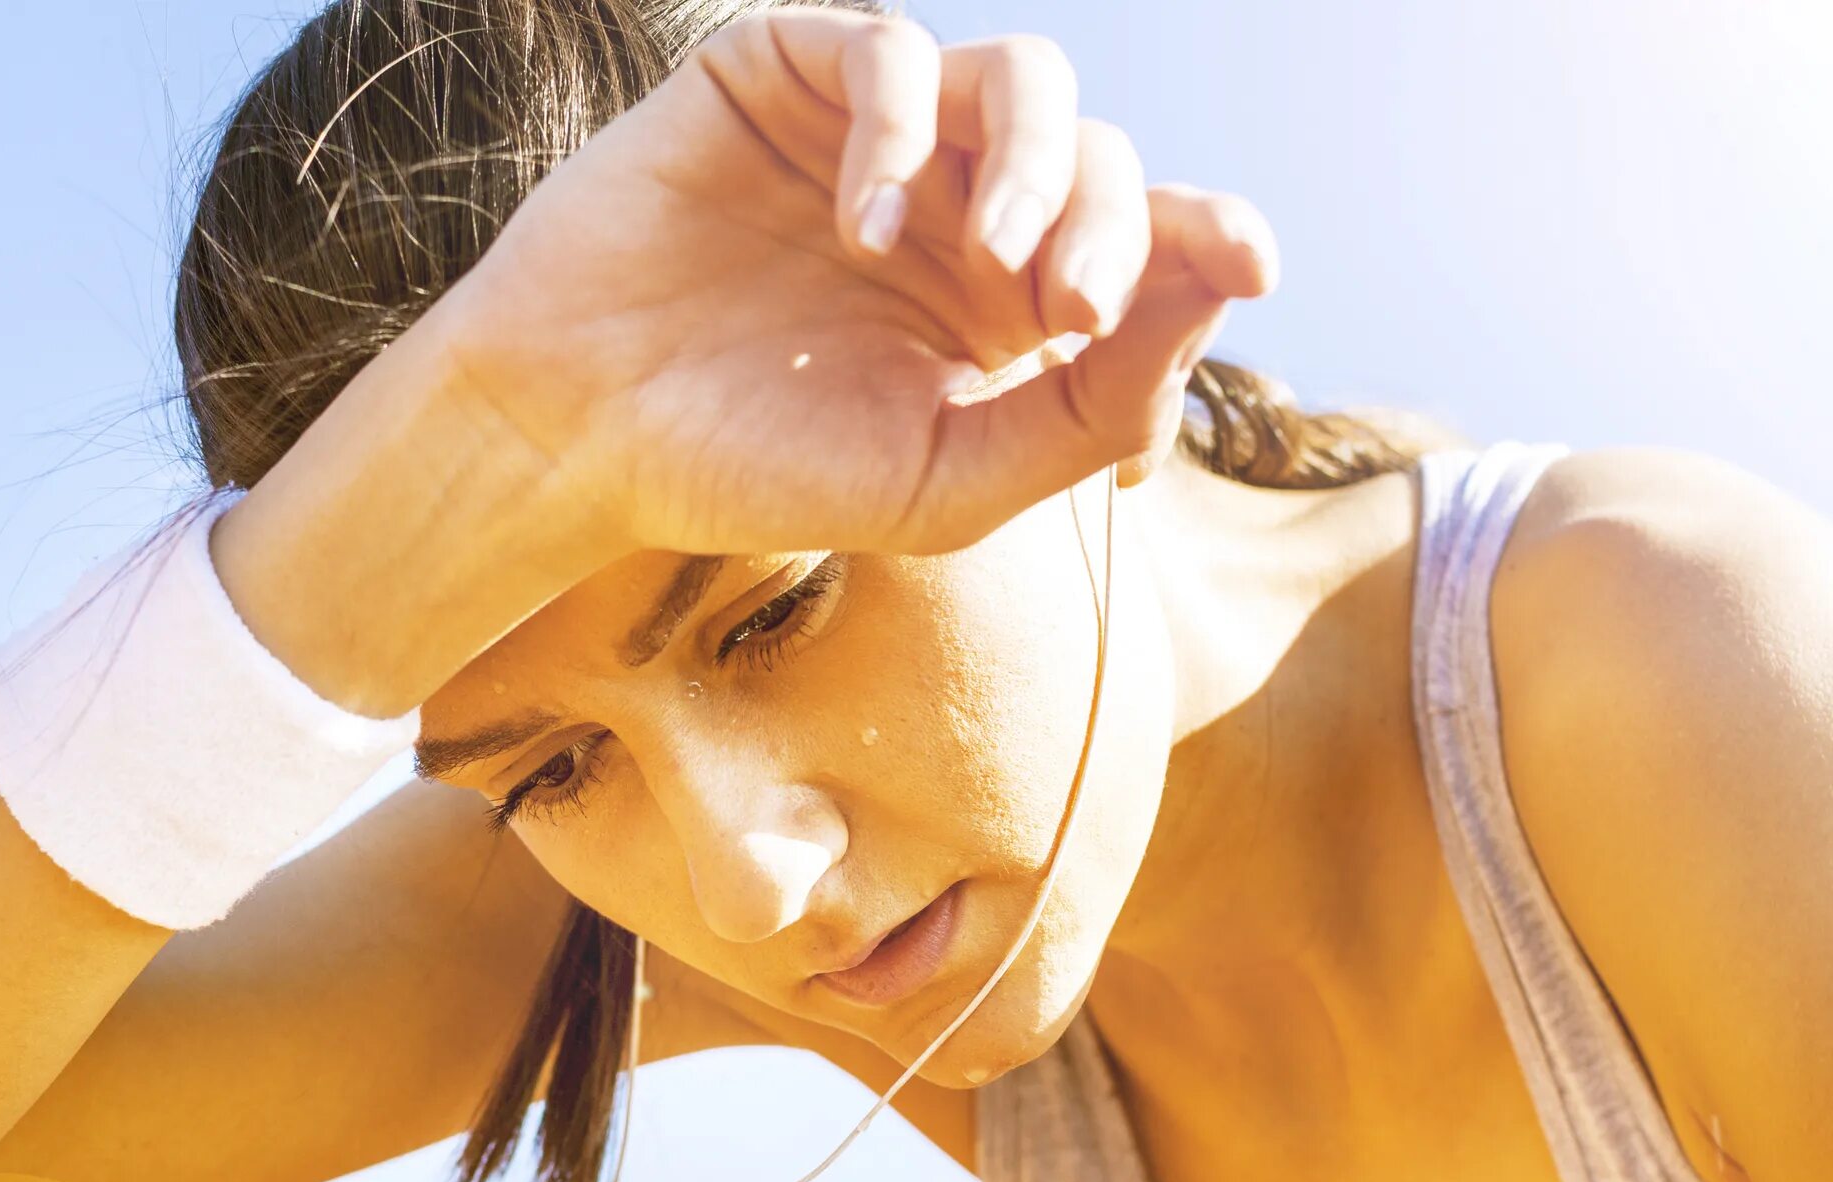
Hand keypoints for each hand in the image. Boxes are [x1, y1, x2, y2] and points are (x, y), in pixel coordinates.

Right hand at [436, 6, 1278, 557]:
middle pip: (1103, 160)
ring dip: (1037, 161)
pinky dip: (900, 127)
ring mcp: (876, 137)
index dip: (1209, 238)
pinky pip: (892, 50)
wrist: (577, 436)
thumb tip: (1228, 284)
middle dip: (1113, 227)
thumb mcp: (949, 480)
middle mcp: (956, 209)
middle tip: (1068, 308)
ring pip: (1026, 81)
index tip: (1255, 264)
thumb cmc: (755, 471)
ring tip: (993, 261)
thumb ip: (1089, 405)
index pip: (1146, 245)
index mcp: (1007, 307)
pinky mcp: (788, 75)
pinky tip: (861, 226)